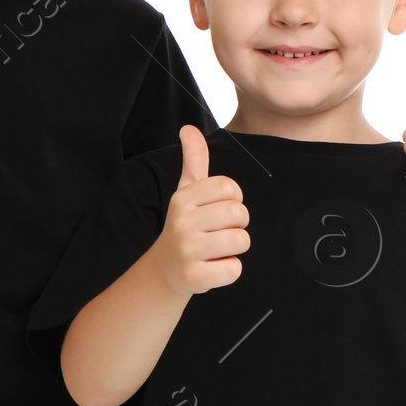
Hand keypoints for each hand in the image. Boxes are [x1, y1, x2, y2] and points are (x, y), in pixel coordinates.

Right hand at [155, 125, 250, 296]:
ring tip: (215, 250)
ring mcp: (187, 250)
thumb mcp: (186, 192)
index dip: (234, 201)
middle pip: (240, 214)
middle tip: (219, 233)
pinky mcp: (194, 277)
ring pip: (241, 241)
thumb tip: (188, 128)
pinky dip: (229, 271)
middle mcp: (182, 221)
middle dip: (237, 225)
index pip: (231, 188)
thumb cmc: (185, 227)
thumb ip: (194, 160)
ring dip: (235, 249)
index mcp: (184, 198)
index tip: (219, 211)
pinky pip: (234, 270)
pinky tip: (212, 268)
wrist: (164, 270)